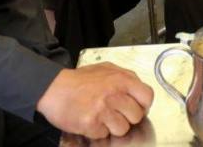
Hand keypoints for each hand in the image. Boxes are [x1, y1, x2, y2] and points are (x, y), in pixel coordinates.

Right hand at [36, 63, 153, 139]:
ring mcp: (103, 110)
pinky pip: (103, 134)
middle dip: (127, 117)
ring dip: (113, 126)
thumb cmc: (79, 80)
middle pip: (137, 116)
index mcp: (122, 79)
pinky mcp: (91, 124)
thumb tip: (137, 89)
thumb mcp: (106, 69)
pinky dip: (97, 131)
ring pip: (122, 128)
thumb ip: (125, 77)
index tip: (135, 107)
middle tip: (115, 113)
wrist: (54, 88)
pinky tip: (90, 120)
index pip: (147, 97)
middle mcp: (115, 94)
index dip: (143, 105)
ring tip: (101, 117)